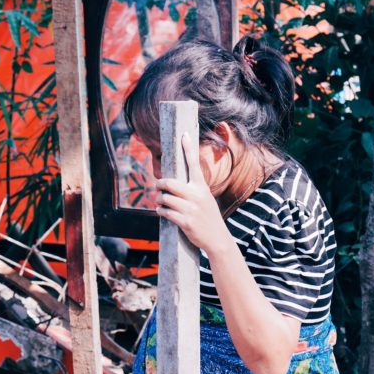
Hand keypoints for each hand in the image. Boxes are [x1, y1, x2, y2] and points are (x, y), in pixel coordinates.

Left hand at [154, 132, 228, 256]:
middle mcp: (197, 196)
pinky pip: (166, 213)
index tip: (184, 134)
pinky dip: (161, 212)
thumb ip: (193, 189)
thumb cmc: (208, 217)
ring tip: (159, 203)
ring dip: (159, 201)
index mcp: (202, 187)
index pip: (194, 164)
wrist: (217, 239)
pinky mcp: (186, 222)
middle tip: (156, 187)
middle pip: (170, 183)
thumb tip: (173, 184)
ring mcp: (191, 209)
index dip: (188, 148)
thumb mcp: (205, 199)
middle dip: (159, 184)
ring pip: (165, 199)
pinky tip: (161, 212)